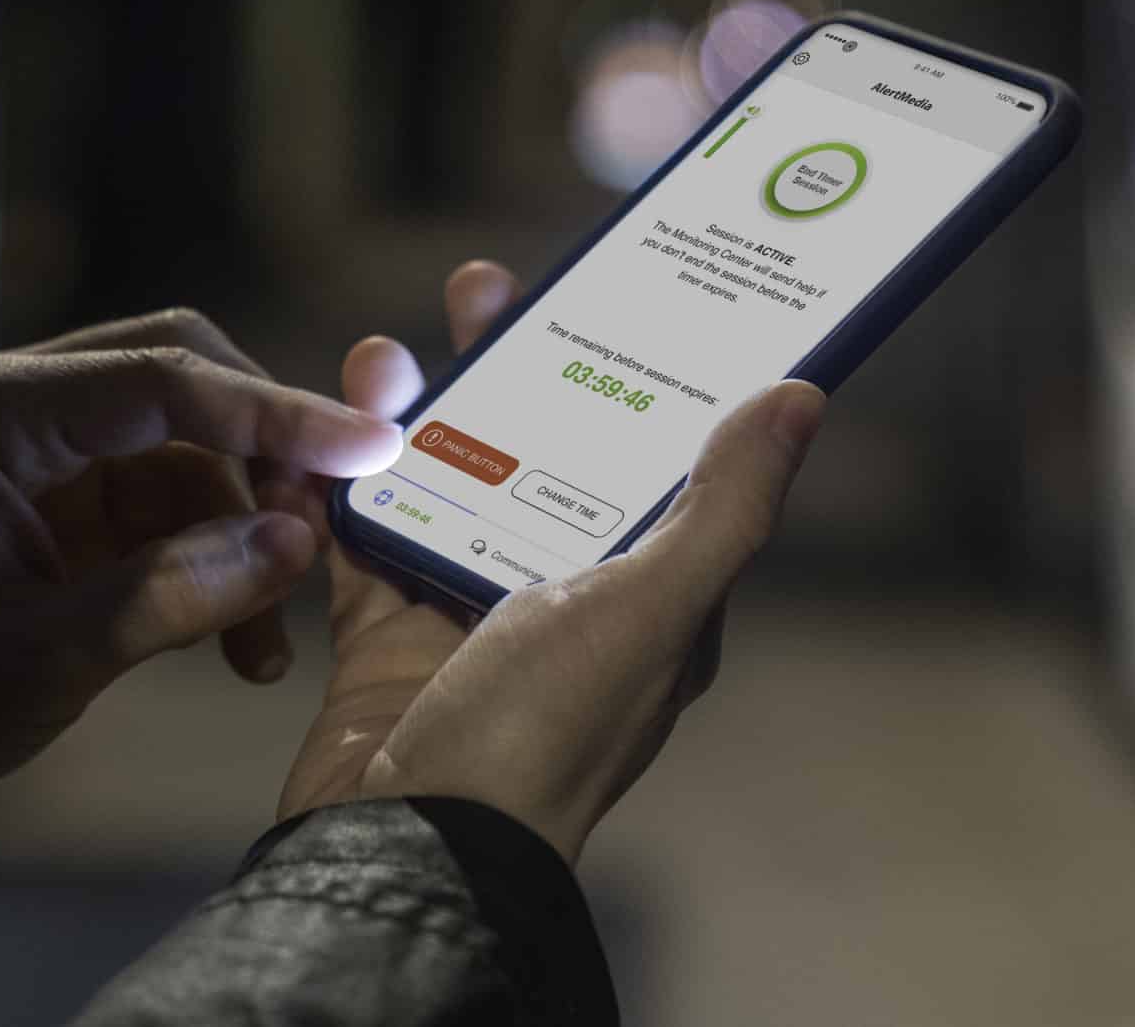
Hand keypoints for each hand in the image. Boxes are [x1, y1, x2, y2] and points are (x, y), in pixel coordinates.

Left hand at [0, 308, 401, 847]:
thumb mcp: (46, 659)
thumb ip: (174, 592)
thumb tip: (296, 541)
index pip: (164, 378)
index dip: (277, 413)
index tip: (373, 448)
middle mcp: (17, 404)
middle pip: (186, 382)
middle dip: (266, 457)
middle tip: (321, 541)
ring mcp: (41, 450)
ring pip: (190, 451)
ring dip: (245, 533)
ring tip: (267, 646)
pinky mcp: (60, 502)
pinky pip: (169, 506)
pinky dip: (213, 564)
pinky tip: (239, 647)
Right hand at [278, 263, 825, 863]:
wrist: (404, 846)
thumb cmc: (544, 734)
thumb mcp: (652, 609)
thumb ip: (727, 507)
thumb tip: (804, 399)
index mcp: (648, 598)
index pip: (654, 464)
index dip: (635, 379)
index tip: (612, 297)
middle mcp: (563, 600)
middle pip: (541, 454)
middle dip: (513, 369)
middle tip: (485, 288)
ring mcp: (468, 615)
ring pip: (449, 480)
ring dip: (420, 411)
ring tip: (390, 349)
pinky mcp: (384, 634)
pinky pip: (367, 534)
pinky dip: (346, 482)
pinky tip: (330, 423)